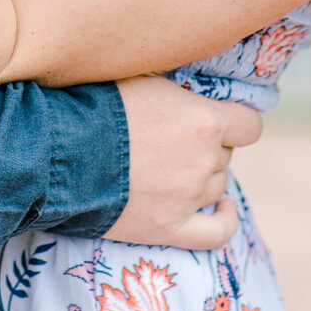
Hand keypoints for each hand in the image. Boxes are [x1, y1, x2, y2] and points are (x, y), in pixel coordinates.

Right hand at [106, 76, 261, 250]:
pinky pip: (217, 233)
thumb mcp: (145, 78)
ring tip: (168, 167)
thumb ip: (178, 93)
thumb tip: (187, 94)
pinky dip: (224, 220)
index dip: (236, 123)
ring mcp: (189, 197)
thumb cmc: (97, 105)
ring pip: (216, 185)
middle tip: (168, 141)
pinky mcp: (170, 228)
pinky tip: (223, 209)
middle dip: (202, 147)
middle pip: (223, 154)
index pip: (250, 125)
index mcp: (205, 120)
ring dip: (200, 176)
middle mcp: (204, 159)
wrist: (61, 150)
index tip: (221, 121)